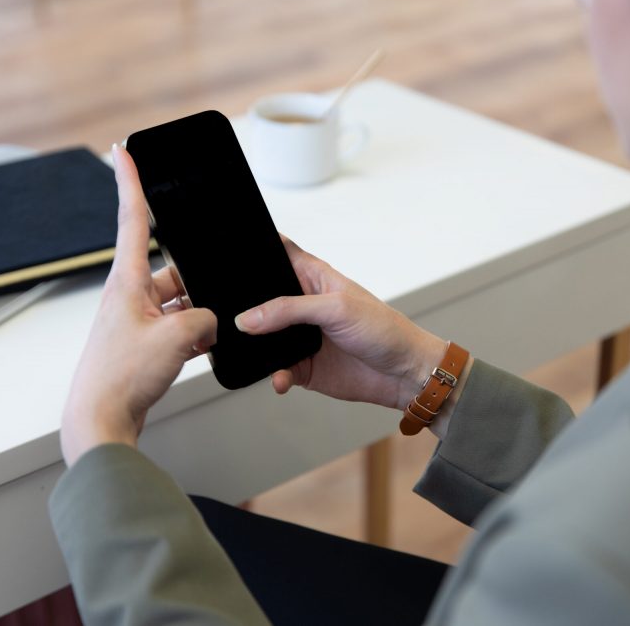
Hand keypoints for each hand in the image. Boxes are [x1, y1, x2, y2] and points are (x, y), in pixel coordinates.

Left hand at [60, 144, 217, 466]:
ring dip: (196, 318)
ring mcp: (134, 320)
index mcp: (127, 282)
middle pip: (172, 271)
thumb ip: (204, 317)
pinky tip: (199, 352)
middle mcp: (128, 296)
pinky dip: (192, 336)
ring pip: (179, 303)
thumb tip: (210, 319)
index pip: (132, 219)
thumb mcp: (177, 339)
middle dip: (196, 286)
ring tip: (197, 342)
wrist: (100, 421)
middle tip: (201, 312)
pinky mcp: (141, 343)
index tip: (124, 151)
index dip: (131, 182)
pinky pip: (177, 327)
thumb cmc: (122, 379)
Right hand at [235, 238, 449, 411]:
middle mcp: (302, 305)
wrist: (404, 374)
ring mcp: (300, 336)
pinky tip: (280, 379)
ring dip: (253, 346)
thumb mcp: (337, 309)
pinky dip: (273, 375)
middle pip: (260, 298)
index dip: (255, 249)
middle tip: (226, 316)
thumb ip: (290, 309)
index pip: (278, 253)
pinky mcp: (302, 366)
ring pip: (261, 337)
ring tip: (251, 353)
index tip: (228, 253)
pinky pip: (276, 370)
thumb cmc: (385, 330)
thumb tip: (249, 318)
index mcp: (313, 277)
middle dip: (241, 306)